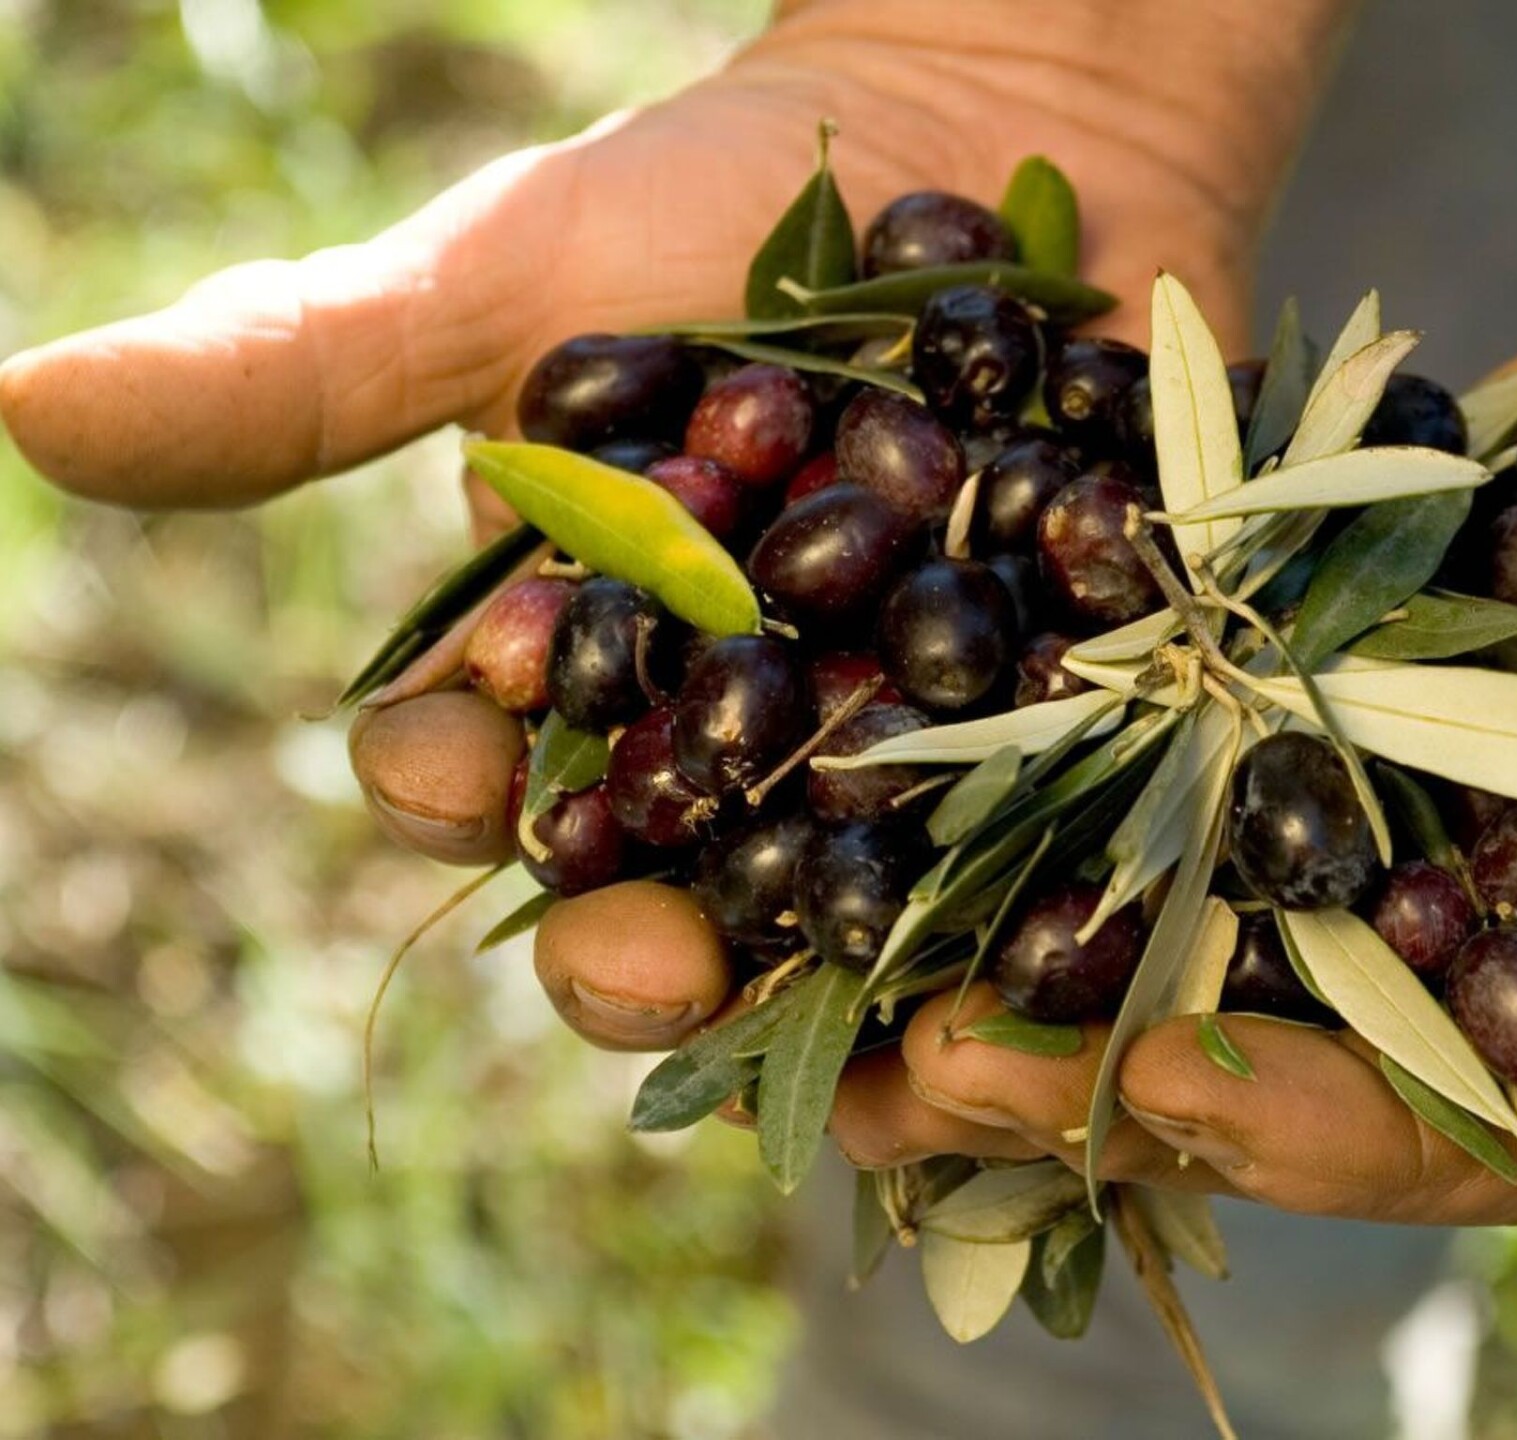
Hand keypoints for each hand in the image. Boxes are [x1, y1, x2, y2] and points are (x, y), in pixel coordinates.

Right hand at [0, 4, 1338, 1044]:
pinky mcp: (1055, 739)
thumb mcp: (516, 281)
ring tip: (865, 1047)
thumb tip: (31, 398)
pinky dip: (1035, 919)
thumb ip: (311, 371)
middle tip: (654, 962)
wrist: (992, 130)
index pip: (481, 774)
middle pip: (665, 895)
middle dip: (643, 949)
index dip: (454, 788)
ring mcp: (890, 755)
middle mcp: (720, 744)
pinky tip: (1038, 972)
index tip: (454, 772)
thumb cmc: (729, 204)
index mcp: (573, 672)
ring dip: (845, 999)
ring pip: (848, 921)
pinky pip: (1040, 859)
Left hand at [861, 244, 1516, 1218]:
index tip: (1170, 1092)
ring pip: (1140, 938)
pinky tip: (891, 807)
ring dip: (991, 961)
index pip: (1406, 1128)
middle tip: (920, 1067)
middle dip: (1075, 1074)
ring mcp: (1321, 851)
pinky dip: (1019, 797)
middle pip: (1228, 1059)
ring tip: (842, 973)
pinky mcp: (1255, 732)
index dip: (1288, 1123)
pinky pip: (1127, 779)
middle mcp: (1412, 970)